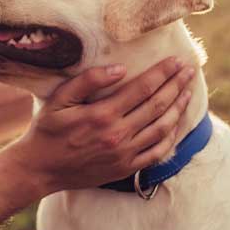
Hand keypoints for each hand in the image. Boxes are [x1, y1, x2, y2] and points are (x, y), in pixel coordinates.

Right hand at [6, 57, 194, 195]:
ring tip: (188, 92)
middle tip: (189, 70)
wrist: (40, 169)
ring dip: (178, 108)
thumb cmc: (47, 130)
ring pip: (162, 128)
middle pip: (157, 105)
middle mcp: (118, 135)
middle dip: (176, 85)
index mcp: (102, 115)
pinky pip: (157, 152)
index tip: (177, 60)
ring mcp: (124, 154)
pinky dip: (171, 136)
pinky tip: (176, 123)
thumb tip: (120, 69)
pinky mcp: (126, 168)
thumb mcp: (59, 100)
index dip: (163, 73)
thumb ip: (87, 81)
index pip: (142, 88)